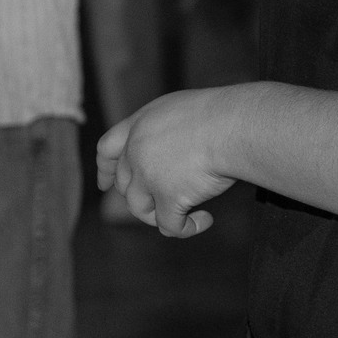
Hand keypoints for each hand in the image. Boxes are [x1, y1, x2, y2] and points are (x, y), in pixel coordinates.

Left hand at [96, 88, 240, 237]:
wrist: (233, 127)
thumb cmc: (221, 113)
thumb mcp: (183, 109)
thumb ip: (167, 129)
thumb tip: (176, 151)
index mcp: (140, 125)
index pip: (107, 150)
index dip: (105, 170)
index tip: (104, 185)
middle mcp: (136, 151)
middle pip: (125, 185)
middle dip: (141, 196)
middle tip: (164, 202)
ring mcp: (148, 177)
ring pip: (140, 209)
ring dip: (161, 215)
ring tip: (189, 212)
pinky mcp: (168, 199)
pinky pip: (170, 226)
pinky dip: (188, 228)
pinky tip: (205, 220)